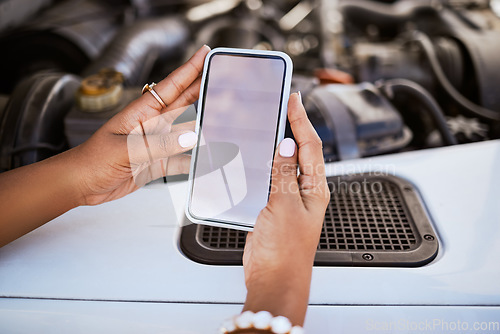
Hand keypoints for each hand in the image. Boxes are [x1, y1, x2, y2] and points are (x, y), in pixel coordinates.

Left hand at [71, 45, 210, 205]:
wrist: (81, 184)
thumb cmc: (91, 160)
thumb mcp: (125, 150)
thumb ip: (159, 145)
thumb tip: (190, 137)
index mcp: (141, 113)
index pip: (170, 86)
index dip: (189, 70)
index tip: (205, 54)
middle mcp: (151, 126)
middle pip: (183, 104)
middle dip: (203, 90)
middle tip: (223, 79)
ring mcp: (155, 144)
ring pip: (186, 133)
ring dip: (204, 128)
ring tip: (223, 121)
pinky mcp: (157, 163)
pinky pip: (181, 161)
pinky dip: (195, 161)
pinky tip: (208, 160)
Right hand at [242, 92, 329, 325]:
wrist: (274, 279)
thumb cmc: (285, 251)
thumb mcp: (285, 206)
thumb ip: (283, 174)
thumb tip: (286, 144)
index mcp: (315, 189)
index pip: (311, 145)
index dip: (302, 120)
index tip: (294, 99)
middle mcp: (305, 191)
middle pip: (301, 151)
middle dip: (294, 126)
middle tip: (284, 104)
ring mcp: (289, 199)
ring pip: (285, 163)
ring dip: (279, 143)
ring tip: (271, 123)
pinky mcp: (274, 207)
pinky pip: (271, 178)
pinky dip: (265, 163)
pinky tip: (257, 156)